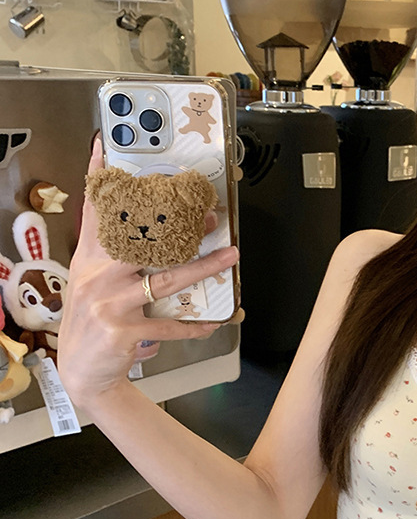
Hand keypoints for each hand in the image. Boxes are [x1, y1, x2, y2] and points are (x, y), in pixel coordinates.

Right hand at [59, 139, 239, 407]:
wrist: (83, 371)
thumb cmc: (93, 320)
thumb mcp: (91, 281)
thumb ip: (110, 252)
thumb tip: (146, 227)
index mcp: (91, 260)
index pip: (94, 212)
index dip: (99, 179)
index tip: (104, 147)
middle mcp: (98, 277)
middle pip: (144, 243)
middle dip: (180, 228)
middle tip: (211, 216)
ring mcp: (111, 305)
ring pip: (166, 281)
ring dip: (204, 268)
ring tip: (230, 256)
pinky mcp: (124, 331)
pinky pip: (170, 325)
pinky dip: (195, 325)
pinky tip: (217, 322)